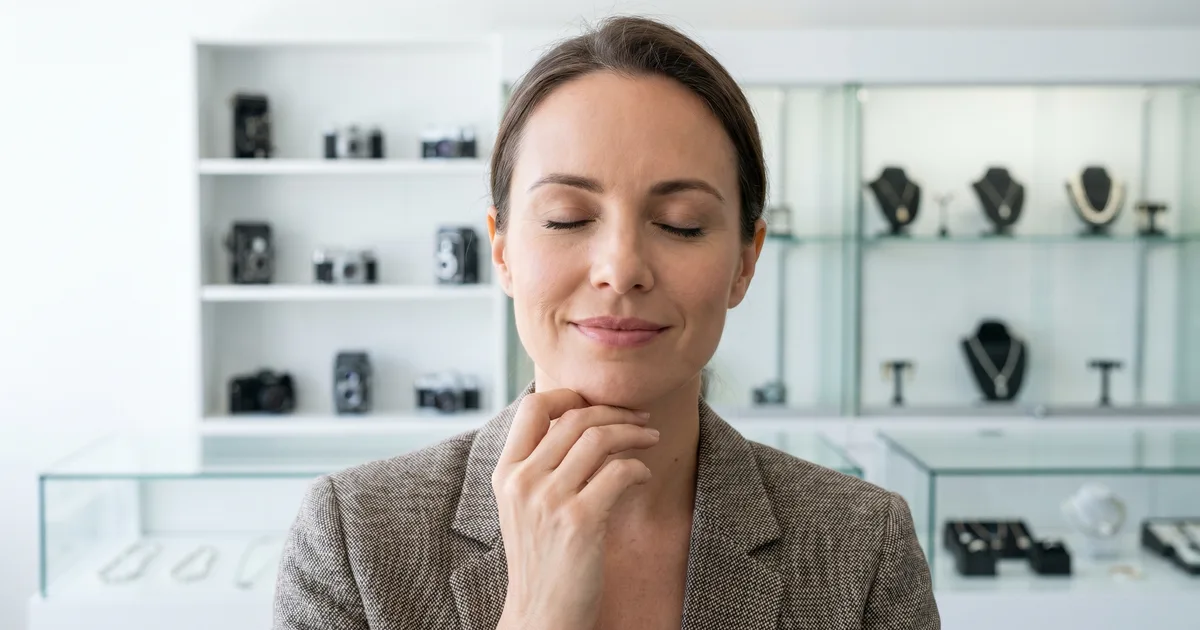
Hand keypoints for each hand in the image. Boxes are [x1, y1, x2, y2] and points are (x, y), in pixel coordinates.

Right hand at [492, 389, 659, 629]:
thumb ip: (540, 468)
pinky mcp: (580, 521)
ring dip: (634, 432)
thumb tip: (579, 425)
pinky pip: (619, 472)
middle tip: (639, 418)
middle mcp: (523, 481)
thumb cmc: (542, 562)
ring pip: (600, 438)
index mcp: (506, 474)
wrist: (541, 616)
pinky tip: (643, 475)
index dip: (569, 394)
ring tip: (650, 438)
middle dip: (615, 411)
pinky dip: (638, 467)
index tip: (596, 403)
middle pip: (575, 418)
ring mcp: (550, 500)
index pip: (532, 408)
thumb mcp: (524, 508)